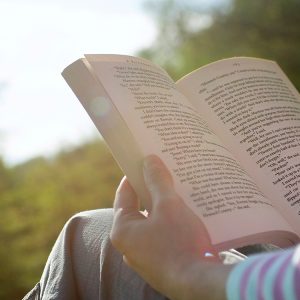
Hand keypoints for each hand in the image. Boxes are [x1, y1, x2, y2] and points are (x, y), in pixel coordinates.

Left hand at [110, 155, 230, 299]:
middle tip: (162, 174)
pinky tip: (183, 214)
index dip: (133, 176)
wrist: (200, 285)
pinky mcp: (159, 263)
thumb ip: (157, 181)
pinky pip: (160, 236)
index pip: (124, 195)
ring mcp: (144, 256)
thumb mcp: (168, 205)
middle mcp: (129, 245)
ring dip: (161, 208)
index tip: (143, 162)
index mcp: (123, 230)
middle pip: (137, 209)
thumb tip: (149, 160)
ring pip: (150, 223)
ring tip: (175, 191)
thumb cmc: (180, 242)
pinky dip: (168, 223)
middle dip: (150, 191)